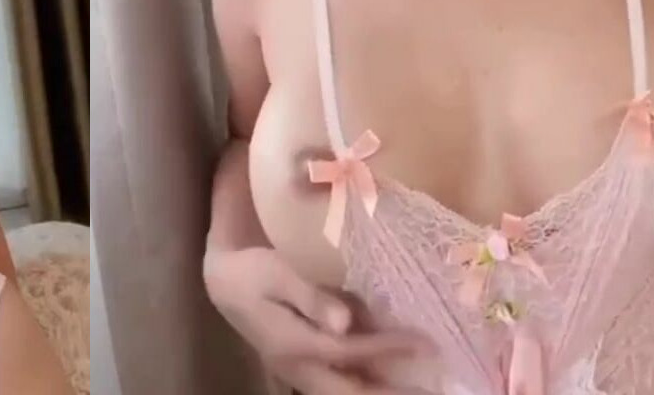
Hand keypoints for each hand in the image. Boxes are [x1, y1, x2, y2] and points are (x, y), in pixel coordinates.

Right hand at [205, 246, 430, 393]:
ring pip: (344, 391)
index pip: (349, 351)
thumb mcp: (278, 275)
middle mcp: (296, 367)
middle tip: (431, 389)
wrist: (223, 281)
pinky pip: (337, 382)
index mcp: (293, 344)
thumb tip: (345, 323)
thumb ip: (312, 300)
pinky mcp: (301, 366)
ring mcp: (297, 371)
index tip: (424, 344)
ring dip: (378, 390)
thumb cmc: (252, 271)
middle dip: (389, 393)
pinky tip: (386, 373)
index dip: (387, 348)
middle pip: (349, 391)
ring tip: (417, 388)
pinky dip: (363, 381)